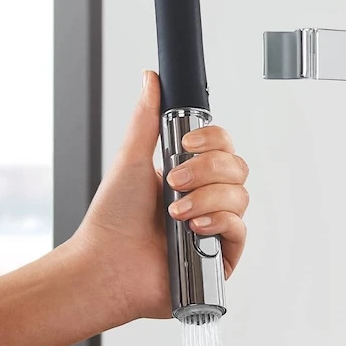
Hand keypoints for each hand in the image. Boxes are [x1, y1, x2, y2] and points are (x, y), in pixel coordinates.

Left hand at [70, 70, 251, 322]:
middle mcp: (206, 200)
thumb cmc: (112, 221)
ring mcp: (215, 228)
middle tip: (174, 181)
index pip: (223, 147)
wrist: (105, 266)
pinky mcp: (222, 257)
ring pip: (240, 196)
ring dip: (206, 199)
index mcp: (189, 176)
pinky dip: (217, 223)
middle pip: (237, 168)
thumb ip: (147, 118)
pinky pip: (240, 229)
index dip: (213, 141)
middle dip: (206, 170)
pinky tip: (192, 229)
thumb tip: (151, 79)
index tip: (187, 144)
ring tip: (175, 212)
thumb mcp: (130, 160)